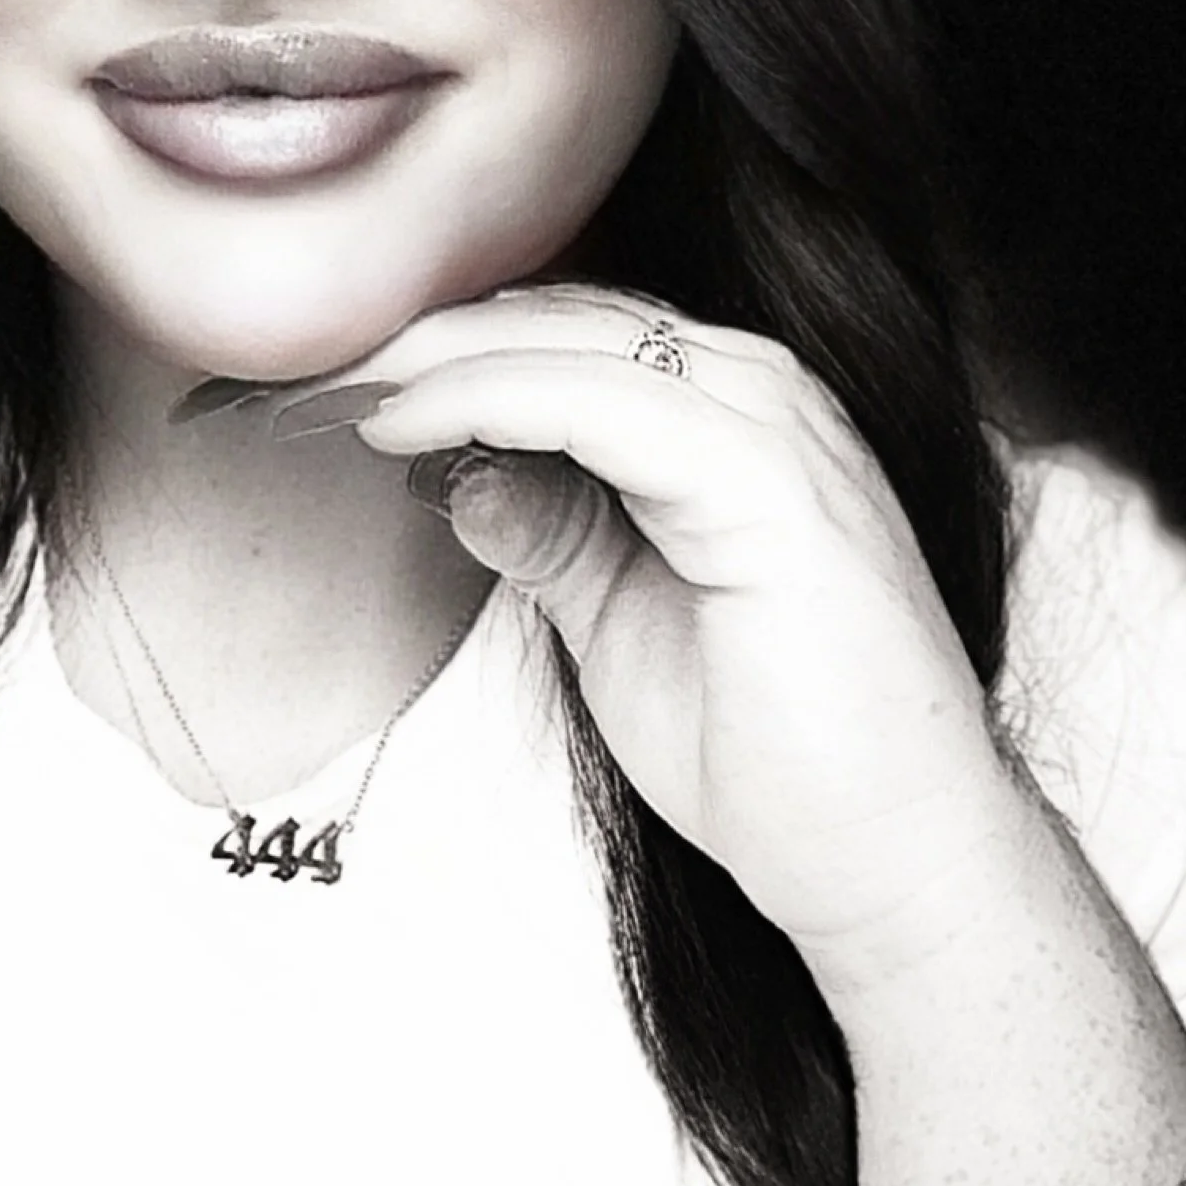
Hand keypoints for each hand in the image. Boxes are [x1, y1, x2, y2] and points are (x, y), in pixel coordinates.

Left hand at [270, 283, 1037, 1010]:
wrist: (892, 867)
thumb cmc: (779, 760)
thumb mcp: (620, 622)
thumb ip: (552, 532)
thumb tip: (456, 470)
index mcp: (734, 418)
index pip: (566, 338)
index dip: (437, 349)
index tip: (318, 382)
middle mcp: (764, 397)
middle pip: (560, 318)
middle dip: (416, 335)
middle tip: (293, 367)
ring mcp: (779, 430)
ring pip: (572, 342)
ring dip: (435, 355)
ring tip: (327, 384)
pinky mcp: (773, 483)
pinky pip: (601, 404)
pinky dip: (488, 400)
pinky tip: (404, 424)